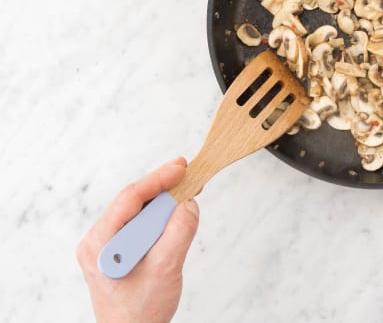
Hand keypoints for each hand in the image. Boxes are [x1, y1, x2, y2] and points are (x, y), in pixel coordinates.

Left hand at [77, 158, 198, 322]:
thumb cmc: (140, 313)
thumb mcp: (165, 269)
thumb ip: (178, 232)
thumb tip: (189, 203)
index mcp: (101, 244)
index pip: (130, 198)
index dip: (158, 179)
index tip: (181, 167)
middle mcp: (100, 243)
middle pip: (134, 203)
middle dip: (164, 190)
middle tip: (189, 178)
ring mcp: (109, 250)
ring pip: (139, 215)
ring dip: (164, 207)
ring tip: (186, 200)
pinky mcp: (121, 255)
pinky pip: (141, 228)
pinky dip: (161, 221)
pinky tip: (176, 220)